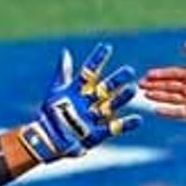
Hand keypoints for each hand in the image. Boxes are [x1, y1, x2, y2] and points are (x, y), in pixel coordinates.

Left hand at [18, 43, 140, 163]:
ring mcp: (94, 117)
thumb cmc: (50, 114)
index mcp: (79, 91)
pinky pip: (113, 128)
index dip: (97, 60)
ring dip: (122, 98)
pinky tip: (138, 119)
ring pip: (111, 105)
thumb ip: (63, 73)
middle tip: (129, 71)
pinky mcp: (97, 134)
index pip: (90, 72)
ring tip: (132, 89)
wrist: (47, 138)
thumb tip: (66, 52)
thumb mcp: (56, 91)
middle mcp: (90, 102)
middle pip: (106, 88)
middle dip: (117, 80)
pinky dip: (126, 124)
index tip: (106, 47)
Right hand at [141, 42, 185, 123]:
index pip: (173, 73)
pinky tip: (156, 109)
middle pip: (168, 85)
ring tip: (144, 94)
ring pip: (170, 97)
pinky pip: (176, 112)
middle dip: (154, 84)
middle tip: (139, 84)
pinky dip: (166, 111)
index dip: (160, 74)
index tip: (147, 74)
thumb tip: (185, 45)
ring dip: (157, 95)